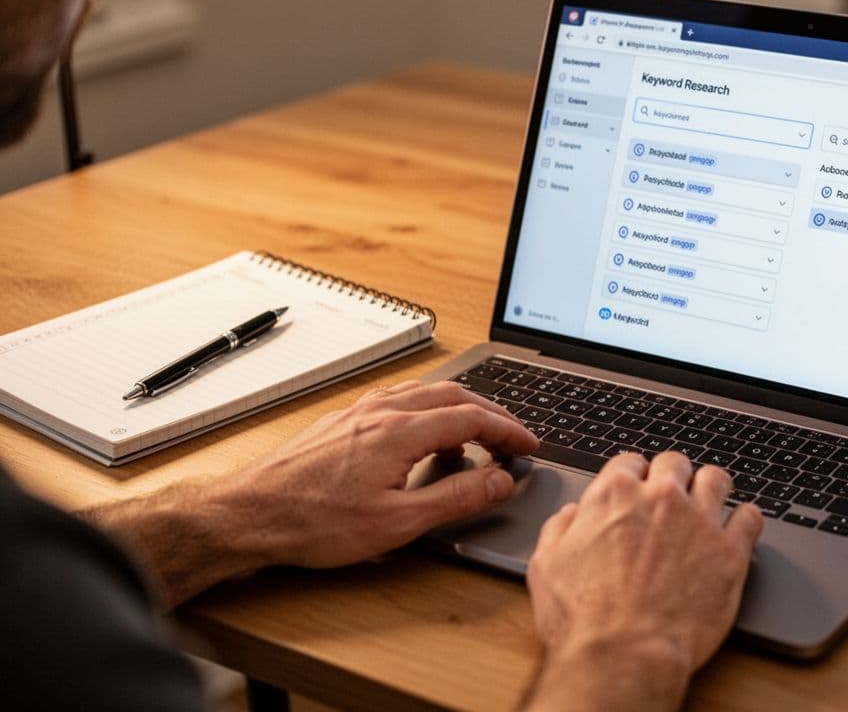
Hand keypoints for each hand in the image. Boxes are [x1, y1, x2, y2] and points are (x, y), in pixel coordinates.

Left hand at [81, 380, 538, 605]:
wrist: (249, 515)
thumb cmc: (313, 522)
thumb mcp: (398, 523)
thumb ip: (456, 498)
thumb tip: (499, 481)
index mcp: (400, 431)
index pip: (473, 418)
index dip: (509, 430)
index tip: (528, 445)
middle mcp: (380, 411)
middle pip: (453, 395)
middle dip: (491, 414)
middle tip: (512, 437)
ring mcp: (358, 412)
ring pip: (425, 394)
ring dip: (460, 409)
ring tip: (477, 436)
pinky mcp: (341, 422)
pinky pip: (398, 400)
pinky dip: (428, 411)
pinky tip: (423, 435)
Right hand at [521, 451, 762, 711]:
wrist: (624, 655)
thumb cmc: (582, 619)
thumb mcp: (547, 566)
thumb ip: (560, 530)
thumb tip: (571, 516)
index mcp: (615, 495)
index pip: (630, 462)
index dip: (634, 477)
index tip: (638, 490)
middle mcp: (660, 499)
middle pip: (675, 463)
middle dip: (672, 477)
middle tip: (672, 499)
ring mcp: (699, 522)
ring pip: (716, 479)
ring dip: (710, 490)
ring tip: (708, 506)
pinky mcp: (730, 552)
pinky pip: (750, 517)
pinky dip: (744, 520)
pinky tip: (738, 530)